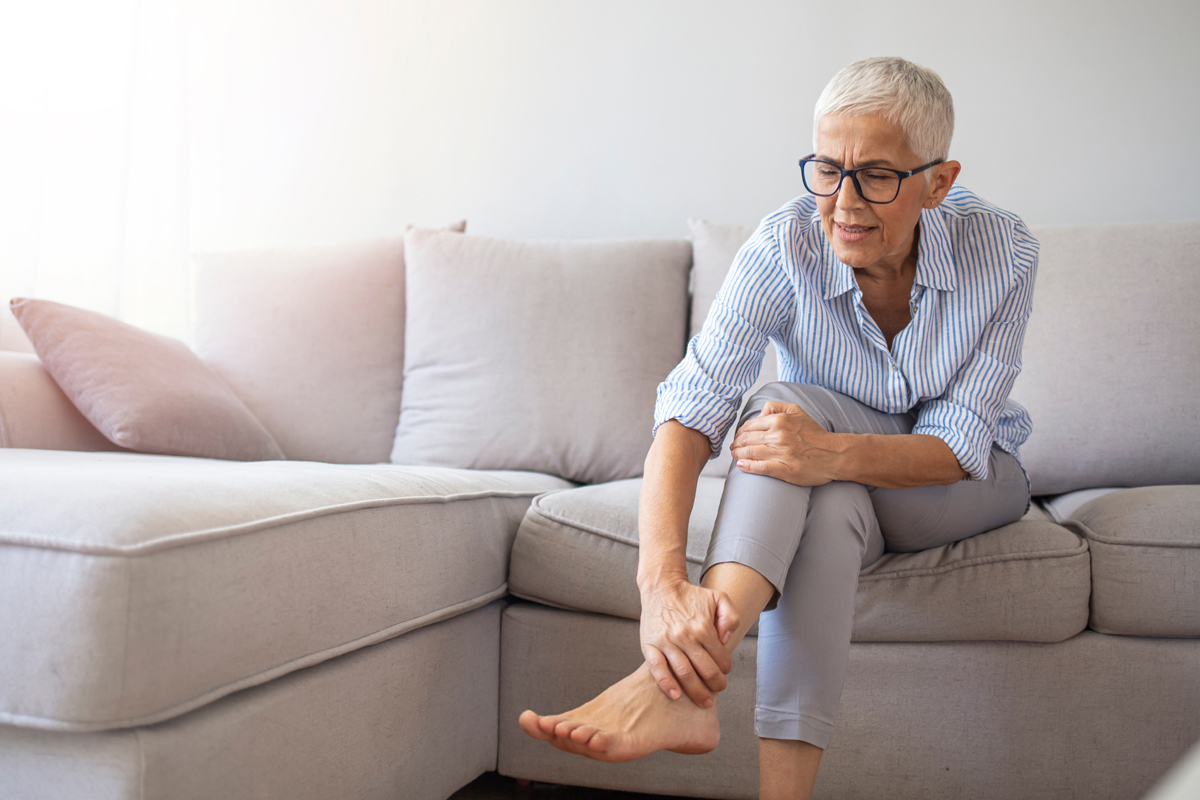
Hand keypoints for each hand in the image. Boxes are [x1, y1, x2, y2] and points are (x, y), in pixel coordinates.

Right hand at [638, 575, 739, 707]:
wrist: (661, 587)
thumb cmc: (691, 595)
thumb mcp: (718, 597)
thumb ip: (730, 616)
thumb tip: (726, 638)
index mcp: (703, 626)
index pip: (720, 657)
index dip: (725, 668)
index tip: (724, 672)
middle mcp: (685, 636)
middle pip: (705, 669)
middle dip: (715, 684)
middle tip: (719, 689)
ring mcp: (666, 642)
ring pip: (684, 673)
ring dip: (696, 691)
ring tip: (704, 701)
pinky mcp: (650, 645)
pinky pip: (657, 669)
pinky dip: (666, 684)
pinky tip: (675, 695)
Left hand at [730, 401, 841, 485]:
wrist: (834, 454)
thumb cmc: (814, 434)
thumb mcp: (797, 411)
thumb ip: (775, 407)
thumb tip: (759, 414)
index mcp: (780, 421)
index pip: (749, 426)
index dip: (740, 433)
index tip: (738, 438)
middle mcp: (779, 436)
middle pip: (746, 440)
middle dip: (736, 444)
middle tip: (733, 449)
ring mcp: (781, 453)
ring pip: (750, 453)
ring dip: (738, 455)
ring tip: (735, 457)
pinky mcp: (785, 469)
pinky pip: (760, 467)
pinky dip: (748, 466)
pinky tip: (741, 466)